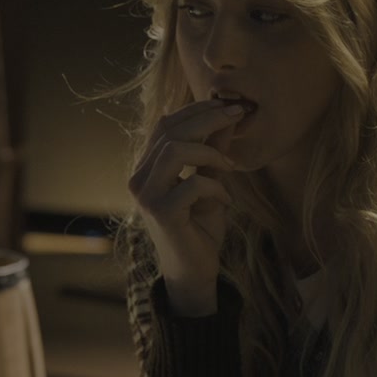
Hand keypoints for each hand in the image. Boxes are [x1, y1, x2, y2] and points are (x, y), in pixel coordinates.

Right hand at [127, 99, 245, 315]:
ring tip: (229, 168)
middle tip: (237, 114)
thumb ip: (213, 151)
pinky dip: (216, 188)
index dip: (197, 109)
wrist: (193, 271)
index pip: (165, 124)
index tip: (228, 104)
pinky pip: (193, 184)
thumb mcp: (211, 182)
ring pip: (175, 150)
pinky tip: (226, 201)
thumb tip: (227, 115)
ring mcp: (146, 195)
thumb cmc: (199, 228)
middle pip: (169, 130)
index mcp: (147, 167)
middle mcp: (139, 178)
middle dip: (207, 117)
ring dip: (211, 153)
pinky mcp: (160, 212)